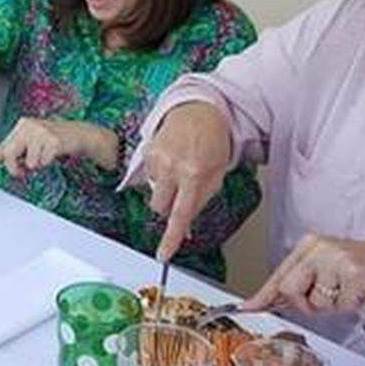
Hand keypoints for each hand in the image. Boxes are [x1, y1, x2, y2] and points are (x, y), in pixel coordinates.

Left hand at [0, 118, 113, 175]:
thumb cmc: (54, 140)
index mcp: (21, 125)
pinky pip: (42, 162)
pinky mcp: (53, 141)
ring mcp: (41, 132)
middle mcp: (29, 126)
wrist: (79, 134)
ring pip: (28, 162)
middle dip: (14, 168)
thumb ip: (14, 152)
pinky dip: (47, 163)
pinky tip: (53, 154)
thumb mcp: (32, 143)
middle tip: (22, 171)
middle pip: (10, 154)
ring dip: (36, 165)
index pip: (3, 145)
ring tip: (44, 155)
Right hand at [145, 102, 231, 260]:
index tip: (163, 255)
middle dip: (169, 207)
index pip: (180, 215)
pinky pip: (149, 175)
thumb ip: (201, 200)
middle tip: (181, 193)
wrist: (199, 110)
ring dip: (165, 188)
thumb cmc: (213, 141)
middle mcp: (173, 168)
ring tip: (179, 169)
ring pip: (154, 192)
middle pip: (160, 208)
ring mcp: (157, 159)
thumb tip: (186, 228)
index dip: (170, 238)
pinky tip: (171, 159)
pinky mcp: (147, 151)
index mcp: (195, 175)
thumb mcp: (217, 173)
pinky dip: (159, 173)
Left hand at [243, 235, 364, 315]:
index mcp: (310, 244)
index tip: (248, 306)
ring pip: (315, 302)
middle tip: (328, 298)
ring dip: (333, 306)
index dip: (263, 294)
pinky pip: (340, 305)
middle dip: (306, 305)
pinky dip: (351, 306)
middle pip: (289, 289)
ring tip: (348, 291)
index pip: (279, 274)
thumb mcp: (328, 270)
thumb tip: (272, 301)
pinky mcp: (353, 272)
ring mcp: (336, 257)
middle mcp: (319, 246)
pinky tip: (361, 292)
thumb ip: (301, 284)